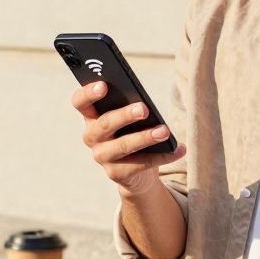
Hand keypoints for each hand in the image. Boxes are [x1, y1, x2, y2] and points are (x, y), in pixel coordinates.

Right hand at [73, 81, 186, 198]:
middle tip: (143, 109)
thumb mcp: (128, 118)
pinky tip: (179, 149)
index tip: (103, 85)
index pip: (80, 102)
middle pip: (105, 123)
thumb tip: (144, 103)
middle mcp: (92, 137)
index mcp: (91, 117)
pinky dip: (163, 156)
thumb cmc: (132, 132)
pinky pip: (142, 163)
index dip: (88, 93)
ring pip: (123, 146)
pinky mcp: (117, 173)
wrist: (135, 171)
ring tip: (164, 131)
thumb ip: (129, 106)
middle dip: (124, 115)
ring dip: (145, 137)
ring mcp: (102, 156)